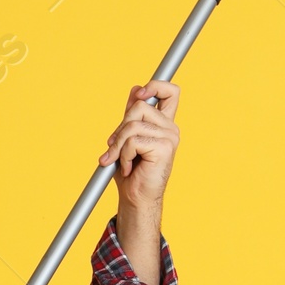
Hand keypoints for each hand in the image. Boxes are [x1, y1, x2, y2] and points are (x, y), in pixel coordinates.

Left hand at [99, 81, 179, 281]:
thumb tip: (135, 90)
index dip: (155, 85)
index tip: (139, 93)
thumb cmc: (131, 172)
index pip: (170, 92)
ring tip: (119, 161)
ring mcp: (169, 137)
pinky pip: (134, 140)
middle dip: (120, 127)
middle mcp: (170, 128)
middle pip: (140, 105)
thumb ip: (132, 115)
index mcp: (164, 123)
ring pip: (132, 124)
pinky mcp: (164, 147)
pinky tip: (128, 168)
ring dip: (118, 145)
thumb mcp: (127, 138)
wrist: (136, 199)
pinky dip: (124, 155)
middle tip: (114, 148)